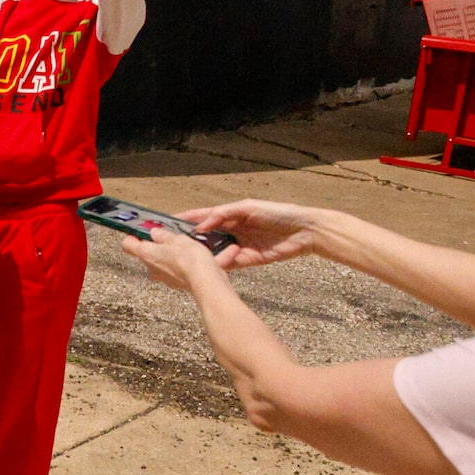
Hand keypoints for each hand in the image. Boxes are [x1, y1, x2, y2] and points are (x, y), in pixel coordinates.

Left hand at [122, 225, 226, 291]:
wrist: (205, 279)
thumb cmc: (190, 259)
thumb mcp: (176, 238)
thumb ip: (163, 235)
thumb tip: (156, 233)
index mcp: (146, 254)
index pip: (128, 244)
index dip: (132, 236)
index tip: (139, 231)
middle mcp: (150, 268)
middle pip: (144, 254)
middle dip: (154, 245)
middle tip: (165, 237)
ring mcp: (161, 277)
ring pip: (158, 262)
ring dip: (166, 255)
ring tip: (180, 247)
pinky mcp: (173, 283)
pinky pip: (170, 270)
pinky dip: (176, 264)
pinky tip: (187, 259)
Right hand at [180, 198, 318, 268]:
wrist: (306, 231)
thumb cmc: (280, 213)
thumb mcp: (249, 207)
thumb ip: (224, 214)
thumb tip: (202, 225)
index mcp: (233, 214)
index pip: (205, 216)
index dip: (188, 218)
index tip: (169, 221)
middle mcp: (234, 229)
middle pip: (207, 235)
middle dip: (190, 238)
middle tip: (171, 243)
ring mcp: (240, 245)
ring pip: (216, 250)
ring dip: (203, 253)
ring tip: (185, 257)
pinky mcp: (249, 259)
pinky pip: (229, 263)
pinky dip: (219, 264)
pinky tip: (207, 266)